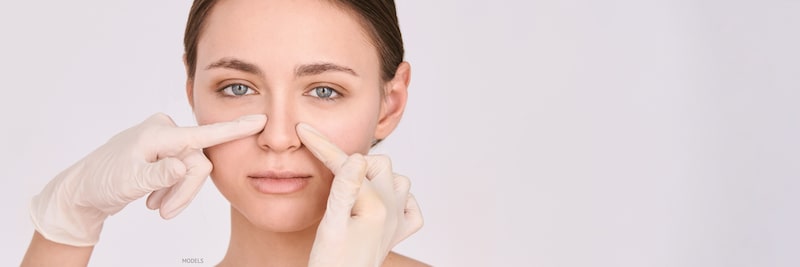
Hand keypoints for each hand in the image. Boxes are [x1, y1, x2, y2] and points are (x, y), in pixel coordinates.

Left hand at [29, 113, 266, 245]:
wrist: (82, 191)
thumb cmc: (101, 182)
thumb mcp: (129, 181)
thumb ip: (160, 174)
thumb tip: (186, 166)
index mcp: (159, 134)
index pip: (203, 133)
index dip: (234, 130)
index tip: (260, 120)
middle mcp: (165, 133)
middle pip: (198, 163)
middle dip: (185, 190)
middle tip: (164, 213)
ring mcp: (165, 143)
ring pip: (192, 171)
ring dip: (177, 193)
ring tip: (156, 207)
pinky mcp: (164, 154)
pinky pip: (183, 172)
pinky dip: (172, 189)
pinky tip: (155, 200)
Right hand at [297, 123, 422, 266]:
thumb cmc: (331, 264)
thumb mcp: (330, 226)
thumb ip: (344, 191)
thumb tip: (356, 157)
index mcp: (376, 206)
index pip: (349, 166)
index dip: (324, 146)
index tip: (305, 131)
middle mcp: (394, 211)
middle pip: (379, 164)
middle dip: (354, 163)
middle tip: (332, 176)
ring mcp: (398, 222)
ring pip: (397, 180)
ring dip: (376, 178)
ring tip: (353, 190)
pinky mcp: (397, 234)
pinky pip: (410, 206)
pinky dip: (397, 199)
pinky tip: (377, 206)